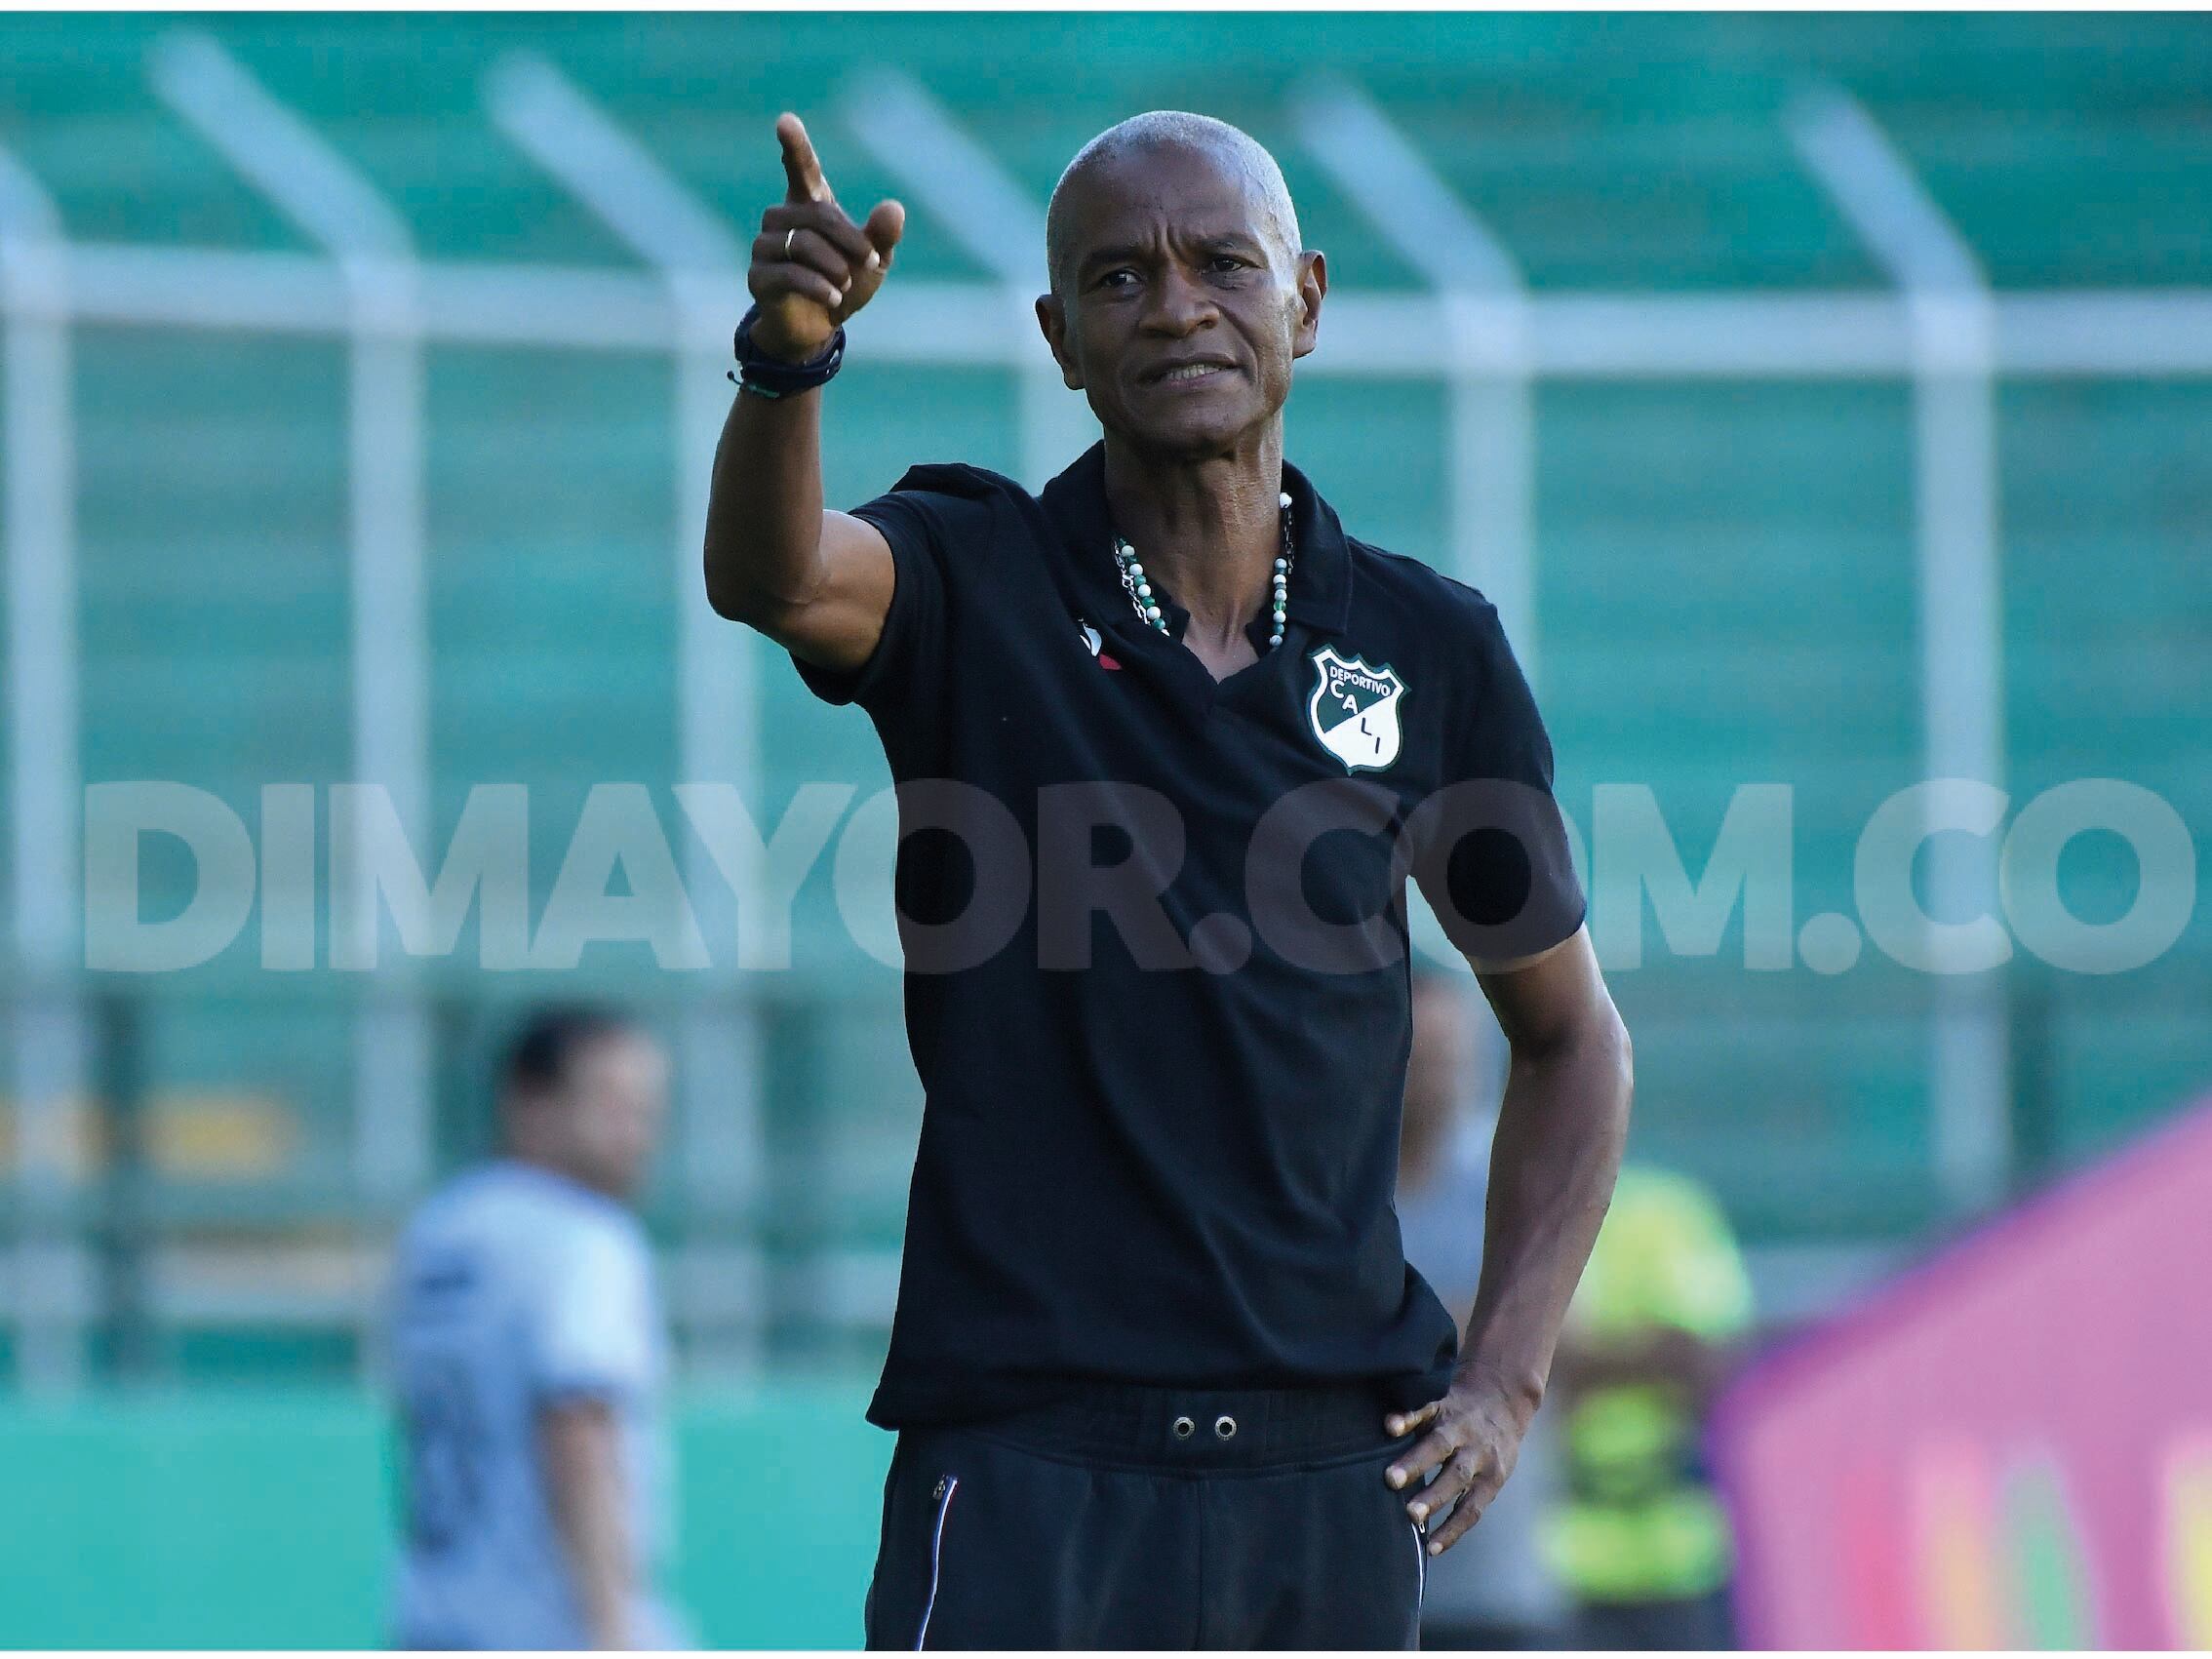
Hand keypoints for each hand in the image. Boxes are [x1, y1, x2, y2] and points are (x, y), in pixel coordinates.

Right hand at [748, 113, 904, 363]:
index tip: (786, 121)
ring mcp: (765, 247)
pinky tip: (833, 297)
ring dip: (832, 264)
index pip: (802, 169)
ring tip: (846, 283)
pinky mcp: (758, 277)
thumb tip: (893, 208)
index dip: (795, 146)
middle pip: (816, 215)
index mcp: (809, 205)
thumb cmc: (844, 283)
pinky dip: (817, 285)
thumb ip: (882, 235)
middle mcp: (781, 219)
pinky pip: (788, 273)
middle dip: (848, 239)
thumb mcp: (873, 261)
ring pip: (800, 242)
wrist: (818, 328)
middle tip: (869, 262)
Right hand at [1382, 1366, 1534, 1555]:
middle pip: (1457, 1476)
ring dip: (1415, 1462)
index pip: (1472, 1507)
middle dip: (1433, 1495)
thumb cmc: (1492, 1445)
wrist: (1504, 1394)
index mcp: (1492, 1474)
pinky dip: (1409, 1419)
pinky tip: (1391, 1427)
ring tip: (1391, 1478)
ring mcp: (1460, 1427)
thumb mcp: (1495, 1469)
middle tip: (1411, 1514)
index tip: (1430, 1549)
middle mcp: (1477, 1452)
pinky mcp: (1444, 1405)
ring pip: (1439, 1444)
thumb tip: (1434, 1530)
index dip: (1453, 1529)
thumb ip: (1468, 1492)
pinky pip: (1426, 1411)